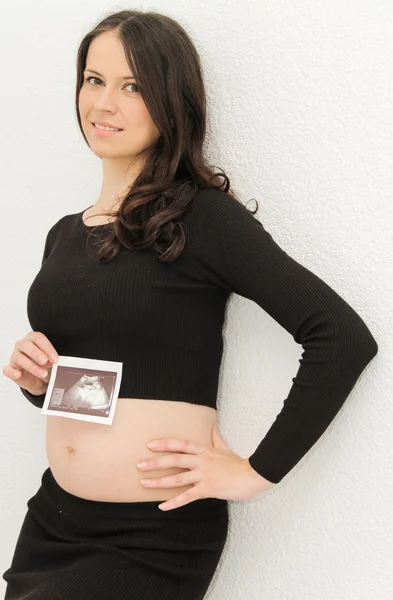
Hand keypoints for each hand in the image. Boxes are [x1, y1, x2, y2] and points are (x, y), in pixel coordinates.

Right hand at [2, 331, 58, 394]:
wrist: (41, 379)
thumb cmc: (46, 365)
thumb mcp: (52, 361)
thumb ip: (53, 359)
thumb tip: (57, 362)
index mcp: (33, 339)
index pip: (38, 338)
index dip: (47, 348)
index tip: (55, 358)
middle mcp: (22, 345)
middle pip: (26, 345)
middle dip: (36, 354)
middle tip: (45, 362)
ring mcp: (15, 357)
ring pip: (19, 358)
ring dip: (31, 366)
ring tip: (43, 373)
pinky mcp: (11, 369)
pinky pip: (7, 369)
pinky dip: (12, 372)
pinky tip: (19, 375)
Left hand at [137, 425, 275, 510]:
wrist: (251, 475)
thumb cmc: (238, 463)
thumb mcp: (225, 447)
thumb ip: (215, 439)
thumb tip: (211, 428)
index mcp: (204, 450)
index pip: (181, 444)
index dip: (165, 444)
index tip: (151, 445)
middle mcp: (201, 461)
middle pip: (174, 460)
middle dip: (156, 462)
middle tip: (140, 464)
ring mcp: (204, 475)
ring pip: (177, 478)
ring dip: (159, 481)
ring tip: (144, 483)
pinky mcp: (207, 489)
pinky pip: (187, 497)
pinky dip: (174, 502)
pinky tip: (162, 506)